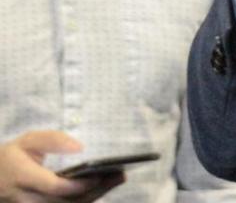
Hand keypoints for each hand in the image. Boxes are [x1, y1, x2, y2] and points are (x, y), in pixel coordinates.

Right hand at [0, 131, 124, 202]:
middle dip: (94, 191)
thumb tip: (79, 148)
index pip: (53, 187)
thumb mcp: (27, 140)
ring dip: (94, 196)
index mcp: (22, 177)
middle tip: (120, 175)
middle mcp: (27, 198)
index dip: (77, 184)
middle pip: (65, 201)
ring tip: (117, 179)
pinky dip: (85, 199)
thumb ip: (52, 140)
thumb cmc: (13, 156)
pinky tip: (102, 187)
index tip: (99, 174)